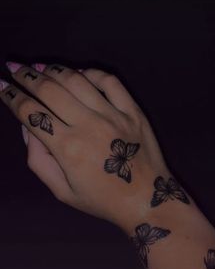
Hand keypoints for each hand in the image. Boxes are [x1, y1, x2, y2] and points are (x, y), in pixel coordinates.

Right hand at [0, 64, 168, 231]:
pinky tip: (78, 75)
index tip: (1, 87)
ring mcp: (113, 115)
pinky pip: (109, 81)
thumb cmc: (102, 200)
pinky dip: (90, 73)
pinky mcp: (132, 111)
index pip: (31, 113)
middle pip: (49, 90)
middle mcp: (88, 125)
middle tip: (15, 69)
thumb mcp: (62, 191)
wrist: (147, 201)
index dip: (11, 97)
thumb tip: (26, 128)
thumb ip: (38, 160)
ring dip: (53, 70)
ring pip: (76, 81)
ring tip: (39, 67)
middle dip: (26, 77)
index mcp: (67, 148)